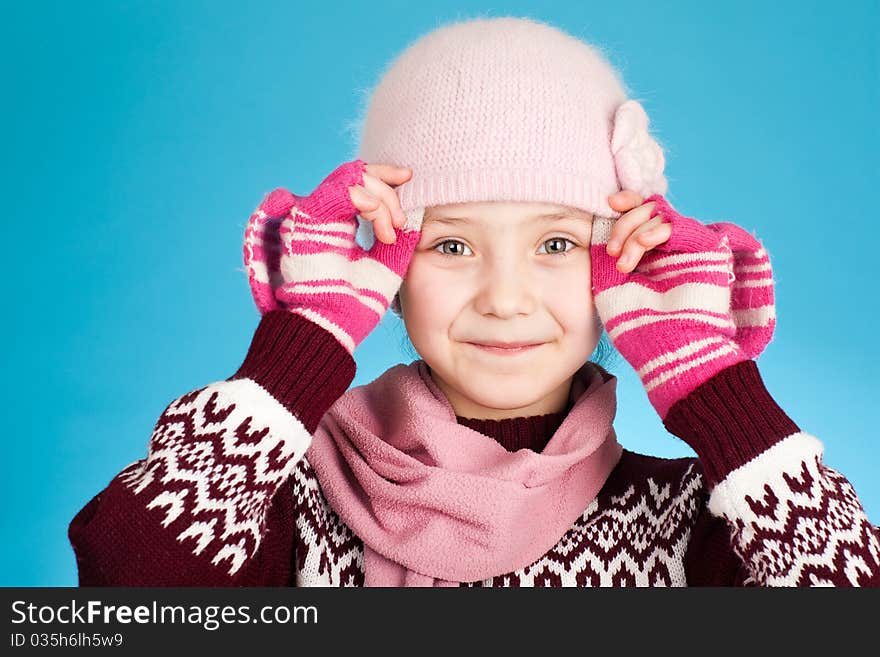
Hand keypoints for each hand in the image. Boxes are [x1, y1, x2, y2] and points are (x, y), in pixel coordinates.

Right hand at [243, 159, 419, 354]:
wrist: (332, 329)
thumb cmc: (354, 305)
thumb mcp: (386, 266)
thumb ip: (398, 239)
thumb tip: (417, 212)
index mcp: (340, 224)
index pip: (361, 185)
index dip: (386, 177)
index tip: (410, 179)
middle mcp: (324, 216)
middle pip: (356, 174)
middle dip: (387, 188)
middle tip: (401, 221)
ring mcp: (313, 216)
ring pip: (350, 178)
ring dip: (379, 198)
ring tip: (390, 229)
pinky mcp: (306, 220)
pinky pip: (338, 190)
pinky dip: (364, 199)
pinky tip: (379, 221)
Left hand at [590, 192, 775, 418]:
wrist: (669, 355)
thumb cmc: (638, 329)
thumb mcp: (612, 287)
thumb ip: (611, 256)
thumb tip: (600, 224)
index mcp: (650, 254)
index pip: (641, 214)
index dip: (626, 203)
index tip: (608, 205)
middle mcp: (671, 248)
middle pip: (649, 209)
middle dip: (624, 223)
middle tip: (612, 250)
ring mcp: (689, 249)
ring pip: (661, 214)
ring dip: (635, 230)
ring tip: (623, 260)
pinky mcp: (707, 252)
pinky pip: (680, 225)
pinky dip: (656, 230)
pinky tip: (641, 246)